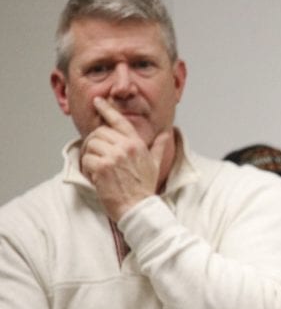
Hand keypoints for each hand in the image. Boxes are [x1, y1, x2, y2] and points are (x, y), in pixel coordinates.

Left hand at [80, 97, 172, 221]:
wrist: (138, 207)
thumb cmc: (144, 188)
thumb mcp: (155, 164)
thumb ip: (158, 147)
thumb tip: (166, 134)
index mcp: (136, 144)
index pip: (119, 121)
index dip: (106, 109)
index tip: (98, 101)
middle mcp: (125, 147)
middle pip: (99, 132)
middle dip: (94, 142)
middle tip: (95, 154)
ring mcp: (113, 157)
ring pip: (90, 144)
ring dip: (89, 156)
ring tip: (96, 167)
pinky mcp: (101, 168)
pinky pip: (86, 159)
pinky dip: (87, 168)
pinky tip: (95, 177)